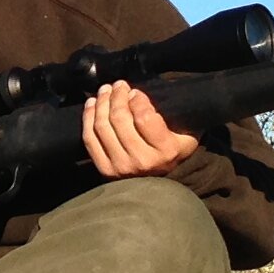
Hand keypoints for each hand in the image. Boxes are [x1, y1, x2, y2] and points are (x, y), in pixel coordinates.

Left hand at [83, 81, 201, 179]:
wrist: (158, 187)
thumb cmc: (171, 153)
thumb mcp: (185, 136)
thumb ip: (173, 115)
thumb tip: (143, 93)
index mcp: (166, 151)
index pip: (144, 117)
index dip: (137, 99)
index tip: (135, 92)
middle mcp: (142, 161)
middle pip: (120, 119)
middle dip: (117, 96)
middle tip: (118, 85)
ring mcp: (121, 167)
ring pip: (102, 126)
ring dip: (101, 103)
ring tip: (105, 90)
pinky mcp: (105, 170)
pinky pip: (90, 139)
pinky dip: (88, 117)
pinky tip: (92, 104)